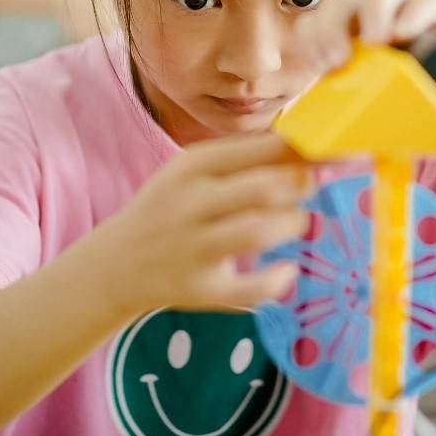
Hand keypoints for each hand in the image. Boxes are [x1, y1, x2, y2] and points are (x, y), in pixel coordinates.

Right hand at [99, 133, 309, 316]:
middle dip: (300, 186)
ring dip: (293, 224)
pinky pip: (250, 288)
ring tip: (298, 222)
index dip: (300, 151)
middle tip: (309, 189)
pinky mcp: (199, 288)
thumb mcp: (192, 172)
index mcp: (192, 165)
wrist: (116, 264)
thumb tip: (307, 148)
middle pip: (264, 187)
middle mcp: (191, 203)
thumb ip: (243, 159)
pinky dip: (278, 280)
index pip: (258, 148)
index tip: (319, 154)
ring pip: (259, 231)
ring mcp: (193, 247)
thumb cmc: (170, 208)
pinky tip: (286, 271)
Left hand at [297, 0, 435, 150]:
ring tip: (373, 41)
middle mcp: (386, 15)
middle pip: (347, 2)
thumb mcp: (393, 116)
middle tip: (336, 59)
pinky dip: (415, 10)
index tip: (319, 64)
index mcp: (362, 39)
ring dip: (373, 10)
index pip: (324, 23)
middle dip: (333, 24)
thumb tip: (324, 149)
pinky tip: (404, 31)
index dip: (314, 36)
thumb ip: (362, 120)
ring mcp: (419, 4)